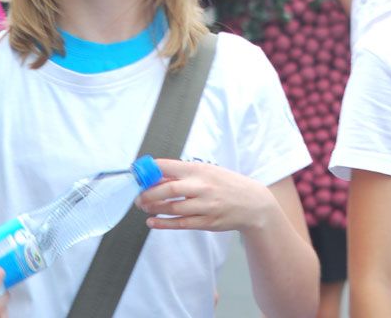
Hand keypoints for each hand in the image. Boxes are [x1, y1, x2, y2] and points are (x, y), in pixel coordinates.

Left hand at [136, 158, 274, 233]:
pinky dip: (164, 223)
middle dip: (149, 193)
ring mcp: (205, 206)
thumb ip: (185, 174)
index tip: (139, 173)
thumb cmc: (227, 184)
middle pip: (169, 189)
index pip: (170, 167)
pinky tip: (153, 222)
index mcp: (201, 169)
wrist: (252, 203)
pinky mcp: (206, 222)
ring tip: (144, 207)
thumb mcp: (209, 171)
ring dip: (155, 208)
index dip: (151, 170)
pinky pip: (181, 224)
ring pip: (173, 208)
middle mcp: (203, 186)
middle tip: (137, 196)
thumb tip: (158, 176)